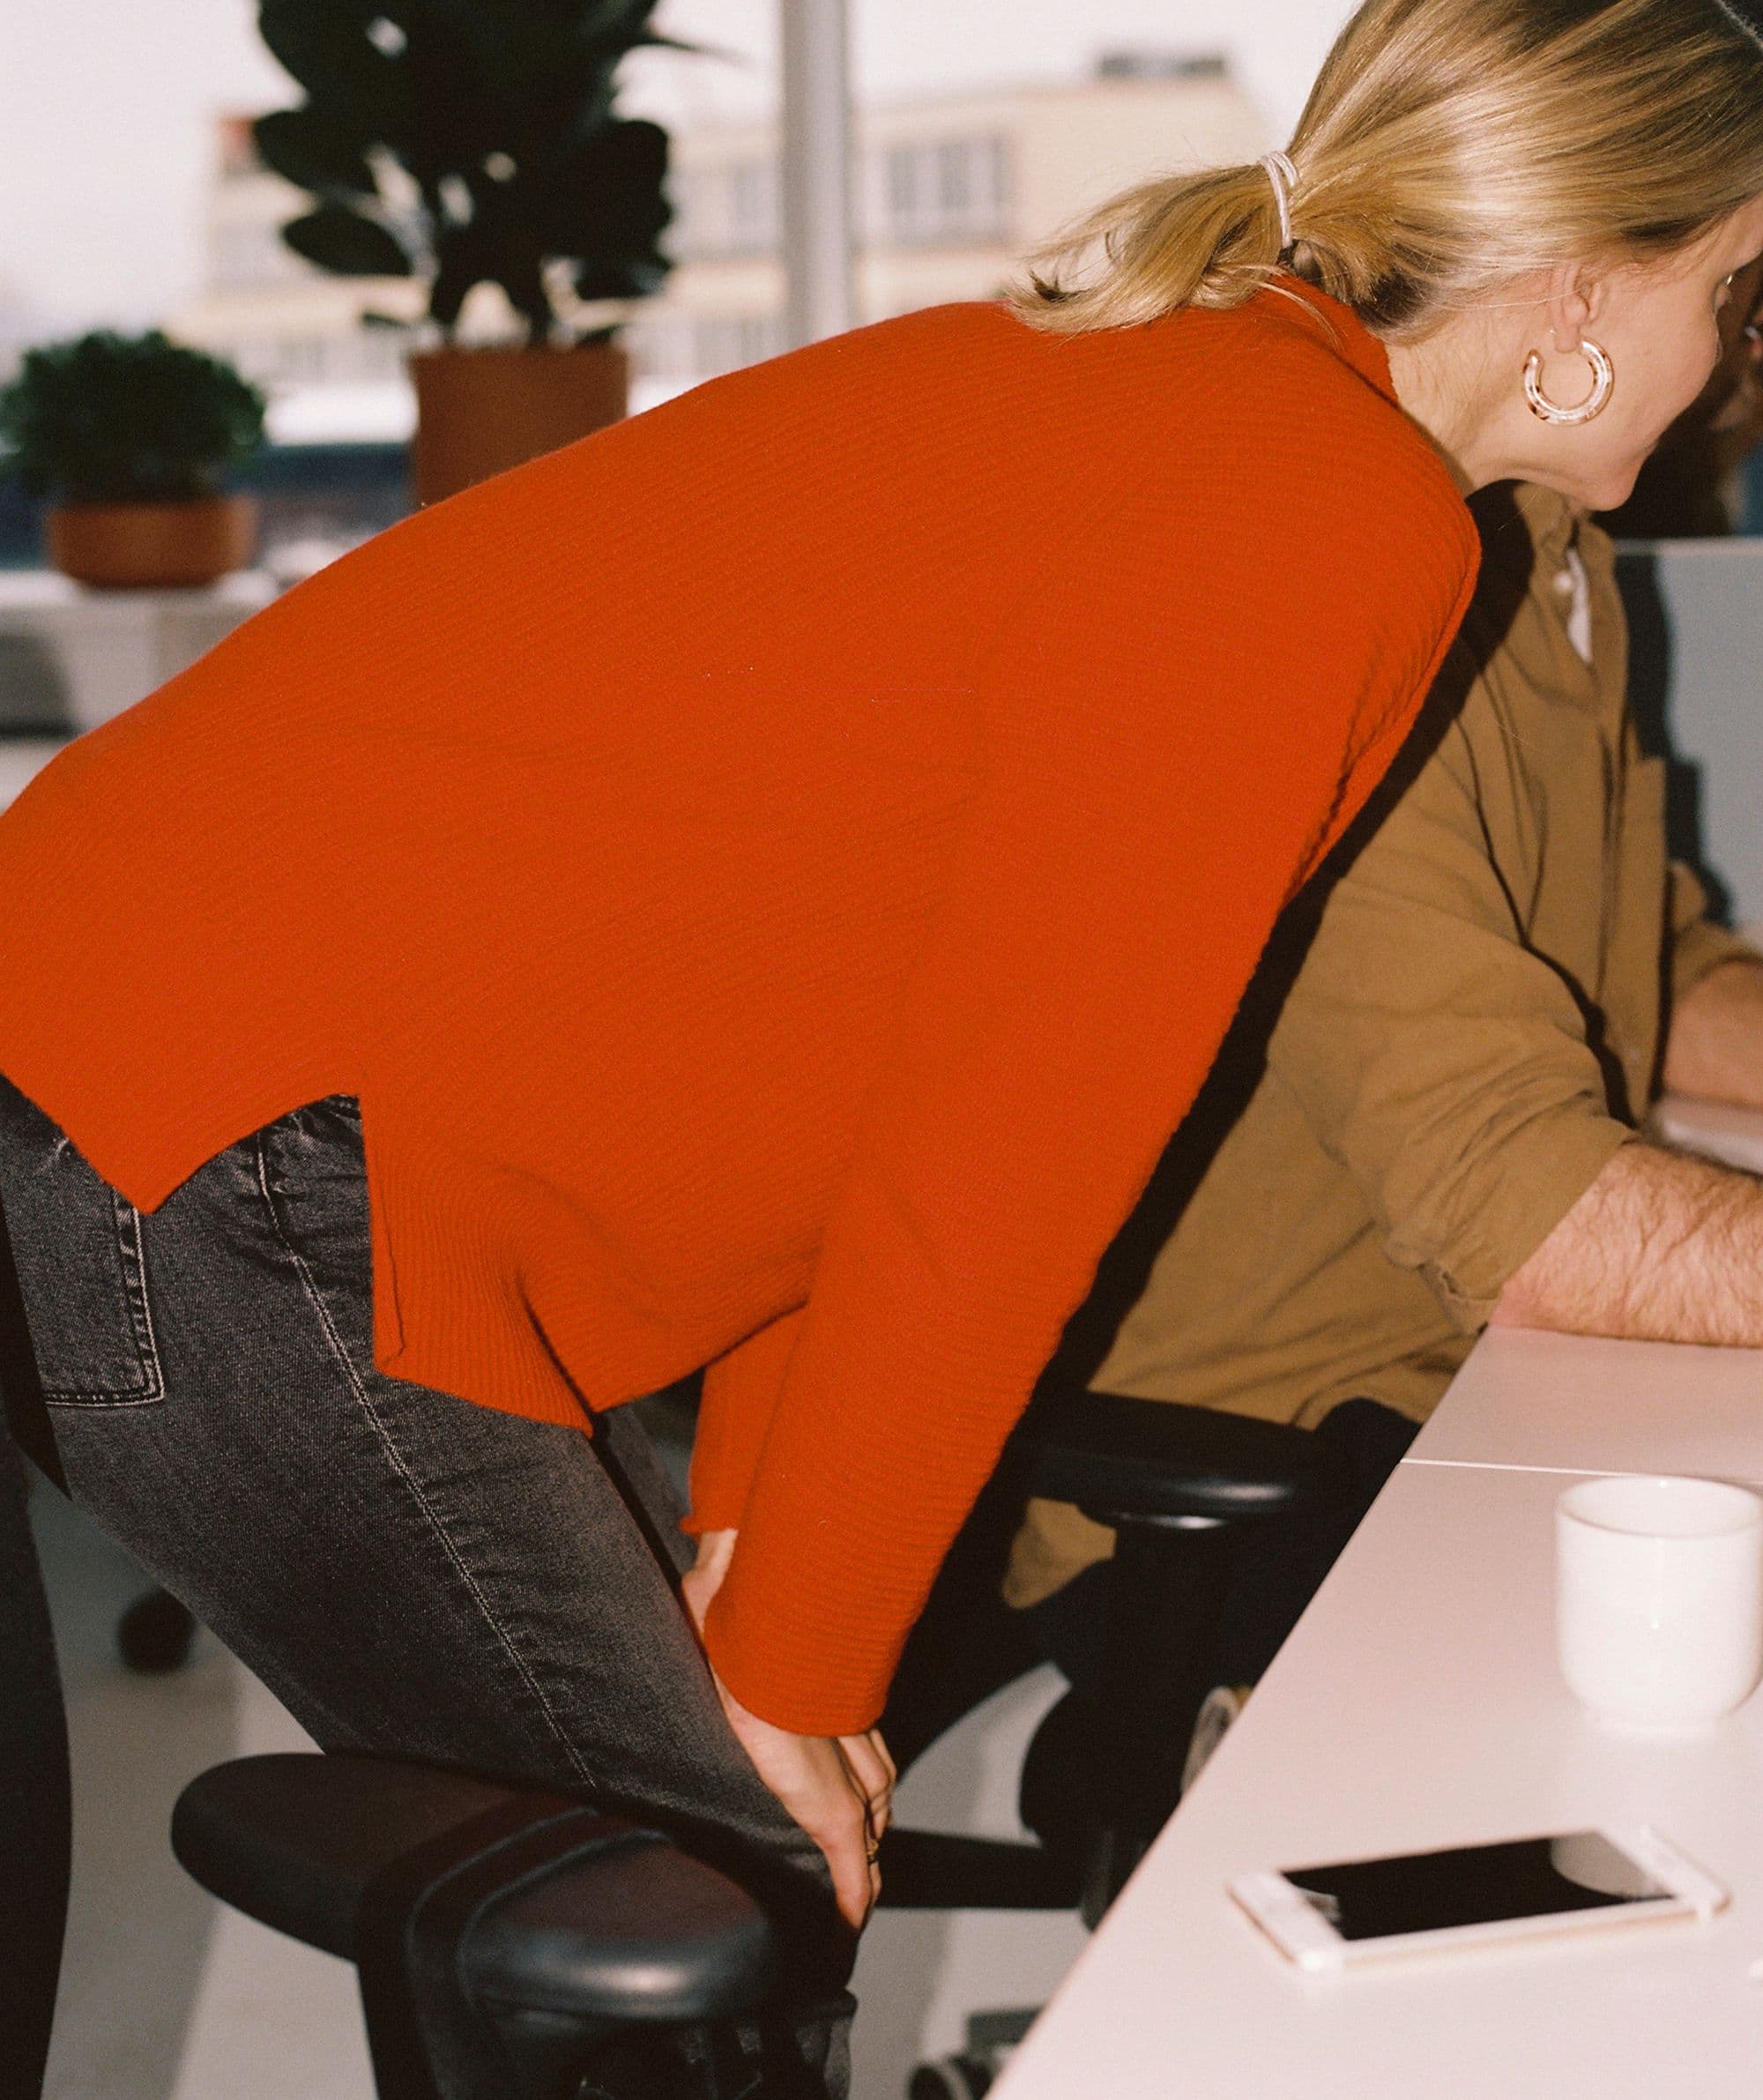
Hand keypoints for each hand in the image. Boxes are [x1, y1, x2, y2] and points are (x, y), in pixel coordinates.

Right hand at [682, 1529, 896, 1927]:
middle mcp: (844, 1729)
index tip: (852, 1788)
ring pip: (867, 1823)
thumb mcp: (729, 1610)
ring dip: (860, 1855)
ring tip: (851, 1888)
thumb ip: (727, 1610)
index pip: (855, 1739)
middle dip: (868, 1814)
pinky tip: (848, 1920)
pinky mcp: (829, 1805)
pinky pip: (846, 1862)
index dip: (857, 1768)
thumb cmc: (737, 1607)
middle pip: (872, 1786)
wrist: (755, 1622)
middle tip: (858, 1848)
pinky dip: (849, 1893)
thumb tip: (700, 1578)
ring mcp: (842, 1768)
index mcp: (826, 1687)